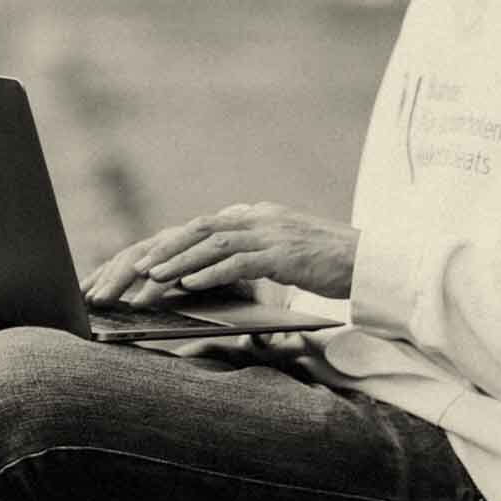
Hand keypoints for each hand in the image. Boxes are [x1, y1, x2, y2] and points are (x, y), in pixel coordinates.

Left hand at [88, 202, 358, 303]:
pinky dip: (207, 272)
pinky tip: (185, 284)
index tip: (127, 268)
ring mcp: (269, 232)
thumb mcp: (278, 257)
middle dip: (155, 254)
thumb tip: (202, 277)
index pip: (195, 229)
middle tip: (126, 275)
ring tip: (145, 278)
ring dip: (174, 262)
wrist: (374, 262)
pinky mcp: (284, 252)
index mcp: (251, 217)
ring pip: (209, 243)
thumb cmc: (327, 265)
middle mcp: (255, 217)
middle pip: (192, 232)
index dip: (159, 247)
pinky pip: (237, 261)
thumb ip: (243, 259)